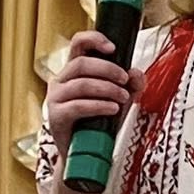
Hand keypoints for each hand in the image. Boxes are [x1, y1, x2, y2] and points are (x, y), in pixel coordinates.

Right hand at [45, 32, 143, 155]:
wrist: (86, 154)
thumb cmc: (99, 123)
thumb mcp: (120, 100)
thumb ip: (131, 85)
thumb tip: (137, 73)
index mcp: (74, 71)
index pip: (77, 44)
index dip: (93, 39)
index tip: (112, 48)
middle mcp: (61, 81)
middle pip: (81, 63)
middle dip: (108, 69)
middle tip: (125, 81)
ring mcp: (55, 98)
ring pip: (81, 84)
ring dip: (107, 89)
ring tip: (122, 99)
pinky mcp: (56, 116)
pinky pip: (78, 105)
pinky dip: (99, 105)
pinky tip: (113, 109)